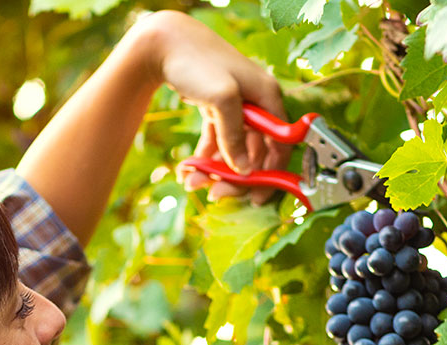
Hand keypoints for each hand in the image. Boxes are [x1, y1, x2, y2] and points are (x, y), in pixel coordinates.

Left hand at [137, 11, 289, 203]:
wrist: (166, 44)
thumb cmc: (198, 62)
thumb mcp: (223, 99)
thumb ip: (235, 136)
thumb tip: (244, 170)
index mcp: (268, 99)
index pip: (280, 145)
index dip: (272, 174)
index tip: (258, 197)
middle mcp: (256, 106)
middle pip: (254, 154)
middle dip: (236, 178)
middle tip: (216, 194)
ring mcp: (236, 110)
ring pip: (232, 153)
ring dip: (215, 172)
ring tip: (193, 182)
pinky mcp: (217, 112)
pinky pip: (216, 145)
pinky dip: (204, 160)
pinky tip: (188, 171)